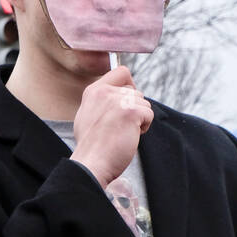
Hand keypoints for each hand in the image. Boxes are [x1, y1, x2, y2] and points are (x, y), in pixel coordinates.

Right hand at [71, 65, 152, 188]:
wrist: (91, 164)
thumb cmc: (91, 147)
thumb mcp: (87, 116)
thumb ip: (101, 101)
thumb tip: (119, 95)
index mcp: (94, 91)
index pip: (122, 72)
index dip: (130, 85)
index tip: (128, 101)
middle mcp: (106, 92)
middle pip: (135, 91)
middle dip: (134, 109)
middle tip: (120, 127)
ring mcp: (118, 101)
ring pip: (144, 103)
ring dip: (139, 119)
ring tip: (123, 134)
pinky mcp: (131, 112)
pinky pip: (149, 114)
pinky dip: (144, 127)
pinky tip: (130, 137)